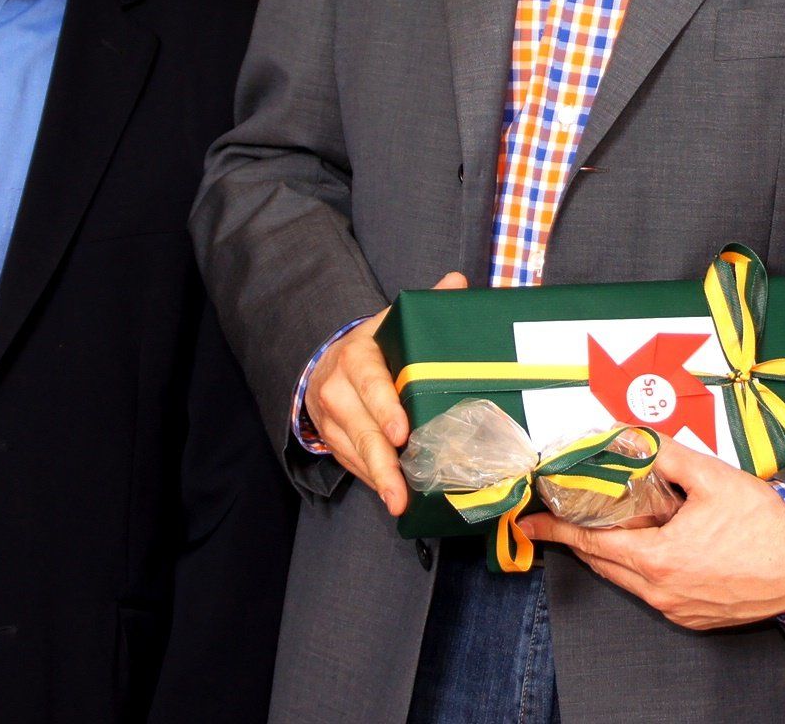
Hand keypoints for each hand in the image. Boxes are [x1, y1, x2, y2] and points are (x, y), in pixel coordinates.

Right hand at [305, 270, 466, 514]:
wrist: (328, 364)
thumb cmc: (375, 347)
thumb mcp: (394, 322)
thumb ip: (425, 305)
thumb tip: (457, 283)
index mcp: (357, 356)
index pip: (370, 382)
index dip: (385, 407)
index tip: (401, 433)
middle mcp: (337, 388)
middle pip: (360, 428)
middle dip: (381, 461)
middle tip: (400, 488)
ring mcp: (332, 419)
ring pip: (353, 451)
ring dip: (377, 479)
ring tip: (398, 502)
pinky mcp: (331, 440)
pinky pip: (351, 464)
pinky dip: (371, 479)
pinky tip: (392, 494)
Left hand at [516, 436, 784, 628]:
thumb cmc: (764, 525)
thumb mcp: (711, 477)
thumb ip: (665, 453)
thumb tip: (633, 436)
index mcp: (657, 559)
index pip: (590, 544)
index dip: (556, 532)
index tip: (530, 527)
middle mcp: (661, 591)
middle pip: (604, 565)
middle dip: (581, 541)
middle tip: (566, 518)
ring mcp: (677, 608)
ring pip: (628, 581)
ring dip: (615, 555)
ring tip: (615, 526)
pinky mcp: (694, 617)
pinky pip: (654, 594)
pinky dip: (644, 570)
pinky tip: (657, 547)